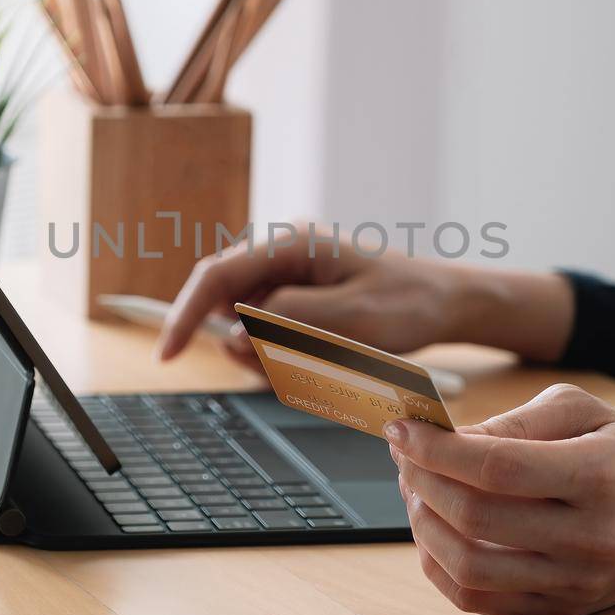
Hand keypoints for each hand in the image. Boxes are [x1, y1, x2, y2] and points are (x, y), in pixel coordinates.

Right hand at [156, 231, 575, 363]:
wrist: (447, 301)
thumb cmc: (408, 303)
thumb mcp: (352, 320)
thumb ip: (289, 324)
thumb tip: (236, 332)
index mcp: (289, 244)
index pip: (215, 278)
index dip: (186, 316)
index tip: (168, 354)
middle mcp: (281, 252)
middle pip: (225, 302)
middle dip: (244, 344)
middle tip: (290, 370)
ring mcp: (288, 273)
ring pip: (247, 323)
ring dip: (269, 353)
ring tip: (324, 361)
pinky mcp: (297, 295)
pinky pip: (270, 329)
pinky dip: (284, 353)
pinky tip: (324, 356)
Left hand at [385, 384, 614, 614]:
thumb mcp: (583, 410)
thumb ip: (516, 420)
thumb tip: (450, 438)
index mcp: (601, 476)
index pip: (499, 468)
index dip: (438, 450)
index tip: (404, 430)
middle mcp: (592, 537)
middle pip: (477, 519)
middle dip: (421, 483)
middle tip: (406, 457)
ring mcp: (576, 582)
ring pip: (470, 567)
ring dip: (423, 525)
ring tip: (416, 491)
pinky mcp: (561, 610)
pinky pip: (479, 600)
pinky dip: (439, 566)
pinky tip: (433, 531)